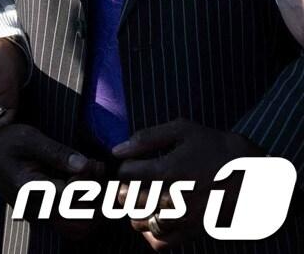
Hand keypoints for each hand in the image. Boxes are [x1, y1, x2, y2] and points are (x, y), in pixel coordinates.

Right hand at [0, 123, 103, 237]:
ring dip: (88, 196)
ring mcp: (34, 212)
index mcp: (28, 188)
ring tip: (92, 171)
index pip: (70, 194)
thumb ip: (56, 152)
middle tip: (97, 166)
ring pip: (72, 214)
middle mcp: (31, 206)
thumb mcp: (28, 138)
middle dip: (93, 190)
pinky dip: (77, 198)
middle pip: (76, 209)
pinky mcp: (37, 211)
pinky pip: (64, 211)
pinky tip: (80, 178)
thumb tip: (85, 164)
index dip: (88, 180)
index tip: (95, 163)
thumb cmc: (3, 140)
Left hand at [114, 119, 260, 249]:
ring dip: (134, 211)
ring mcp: (184, 218)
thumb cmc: (215, 147)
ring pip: (140, 223)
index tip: (132, 165)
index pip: (126, 173)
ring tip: (141, 200)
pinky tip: (154, 218)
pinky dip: (150, 233)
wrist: (254, 174)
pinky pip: (161, 242)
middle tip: (130, 184)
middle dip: (124, 190)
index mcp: (168, 170)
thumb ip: (146, 138)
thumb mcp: (183, 130)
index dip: (124, 167)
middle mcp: (173, 197)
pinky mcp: (194, 231)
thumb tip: (117, 150)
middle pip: (128, 200)